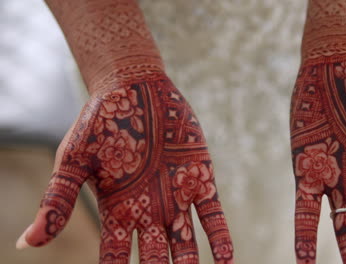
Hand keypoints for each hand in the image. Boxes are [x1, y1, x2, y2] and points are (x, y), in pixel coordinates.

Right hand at [17, 72, 233, 263]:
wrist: (132, 87)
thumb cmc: (98, 122)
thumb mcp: (74, 161)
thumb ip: (57, 200)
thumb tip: (25, 242)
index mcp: (117, 211)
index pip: (116, 258)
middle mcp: (148, 210)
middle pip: (156, 258)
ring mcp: (175, 196)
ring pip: (186, 242)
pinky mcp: (199, 178)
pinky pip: (212, 214)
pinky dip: (219, 238)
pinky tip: (227, 261)